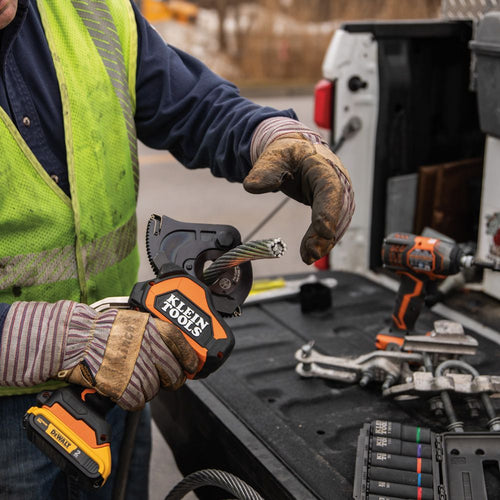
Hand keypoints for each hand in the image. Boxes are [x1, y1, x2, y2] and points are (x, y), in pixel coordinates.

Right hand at [0, 301, 197, 410]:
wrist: (75, 339)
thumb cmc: (102, 329)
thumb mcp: (134, 320)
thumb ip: (155, 332)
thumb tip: (174, 348)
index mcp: (152, 329)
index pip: (182, 345)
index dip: (189, 359)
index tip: (191, 366)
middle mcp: (147, 347)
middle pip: (173, 373)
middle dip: (172, 380)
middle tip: (165, 380)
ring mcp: (135, 368)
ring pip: (154, 389)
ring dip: (147, 389)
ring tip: (133, 379)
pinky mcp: (121, 386)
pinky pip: (137, 401)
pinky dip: (133, 400)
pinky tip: (125, 389)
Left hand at [245, 121, 353, 263]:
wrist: (295, 154)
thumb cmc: (287, 153)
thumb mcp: (274, 157)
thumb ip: (264, 171)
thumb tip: (252, 186)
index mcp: (324, 167)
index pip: (330, 190)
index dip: (329, 211)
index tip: (322, 230)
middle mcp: (337, 182)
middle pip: (338, 211)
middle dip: (326, 234)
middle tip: (312, 252)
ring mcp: (337, 197)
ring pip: (337, 223)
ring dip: (324, 242)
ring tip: (308, 256)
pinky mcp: (331, 208)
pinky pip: (330, 227)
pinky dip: (321, 242)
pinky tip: (309, 254)